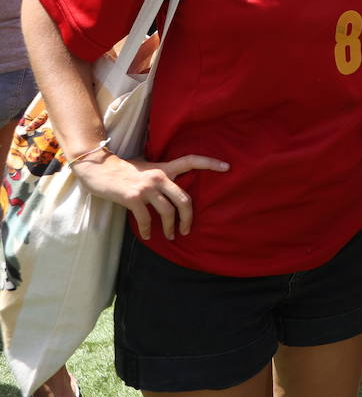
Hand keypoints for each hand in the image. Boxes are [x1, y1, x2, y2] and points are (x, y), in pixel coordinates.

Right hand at [71, 152, 228, 240]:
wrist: (98, 169)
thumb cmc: (123, 170)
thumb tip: (173, 190)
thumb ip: (161, 176)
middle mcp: (159, 176)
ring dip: (170, 228)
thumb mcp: (146, 168)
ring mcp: (146, 187)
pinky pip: (146, 219)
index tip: (227, 167)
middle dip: (188, 218)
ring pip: (168, 212)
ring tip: (170, 236)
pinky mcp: (133, 198)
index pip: (191, 161)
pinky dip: (148, 230)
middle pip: (184, 199)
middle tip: (186, 230)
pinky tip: (148, 236)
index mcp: (164, 167)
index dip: (210, 163)